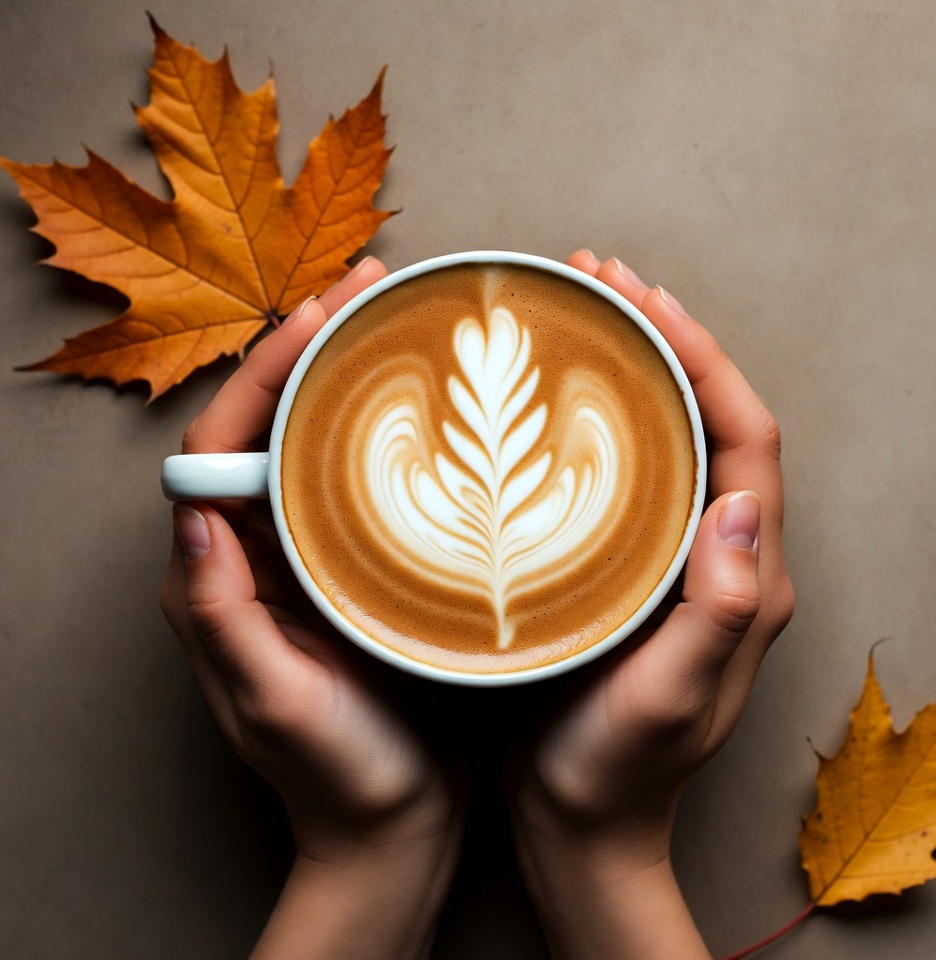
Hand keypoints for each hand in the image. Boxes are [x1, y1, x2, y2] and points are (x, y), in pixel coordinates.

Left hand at [160, 258, 463, 959]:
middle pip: (270, 427)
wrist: (394, 826)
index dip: (262, 373)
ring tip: (398, 324)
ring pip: (320, 445)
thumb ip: (224, 616)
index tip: (317, 314)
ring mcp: (312, 559)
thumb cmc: (338, 776)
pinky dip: (391, 435)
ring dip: (351, 380)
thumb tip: (191, 508)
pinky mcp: (358, 571)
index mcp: (220, 577)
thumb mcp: (276, 704)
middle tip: (367, 289)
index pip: (221, 449)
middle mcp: (258, 556)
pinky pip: (364, 483)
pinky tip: (432, 411)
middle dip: (309, 351)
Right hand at [509, 252, 794, 958]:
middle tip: (601, 280)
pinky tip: (558, 404)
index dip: (702, 357)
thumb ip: (714, 610)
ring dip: (636, 369)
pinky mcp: (632, 572)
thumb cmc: (615, 772)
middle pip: (711, 419)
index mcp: (746, 577)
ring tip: (583, 315)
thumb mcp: (666, 700)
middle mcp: (721, 558)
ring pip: (670, 438)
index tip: (644, 298)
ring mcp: (676, 562)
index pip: (745, 437)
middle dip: (667, 338)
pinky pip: (632, 474)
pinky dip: (604, 422)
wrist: (580, 827)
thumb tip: (740, 502)